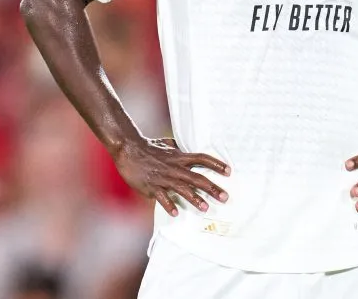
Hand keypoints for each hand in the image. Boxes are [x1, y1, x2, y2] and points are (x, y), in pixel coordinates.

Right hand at [113, 137, 229, 216]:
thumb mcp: (167, 144)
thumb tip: (187, 150)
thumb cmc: (149, 146)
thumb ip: (179, 149)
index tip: (229, 171)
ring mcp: (163, 178)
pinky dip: (169, 205)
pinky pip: (162, 197)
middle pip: (197, 178)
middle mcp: (174, 167)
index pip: (202, 159)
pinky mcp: (152, 186)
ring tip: (205, 208)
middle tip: (225, 197)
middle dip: (212, 188)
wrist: (128, 149)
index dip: (216, 164)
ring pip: (183, 189)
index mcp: (179, 157)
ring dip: (195, 199)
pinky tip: (176, 213)